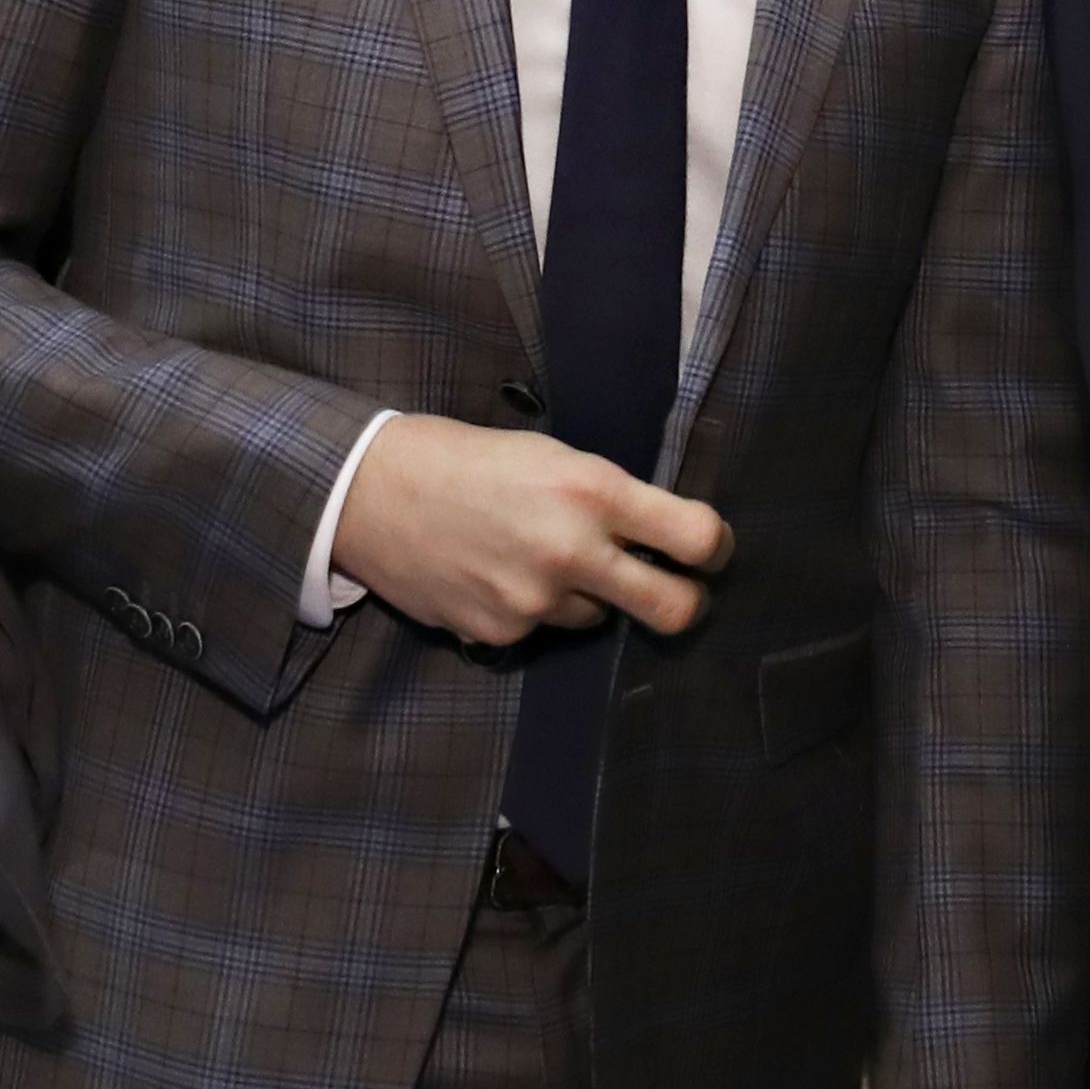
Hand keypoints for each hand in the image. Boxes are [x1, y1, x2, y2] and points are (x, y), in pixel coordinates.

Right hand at [334, 412, 729, 646]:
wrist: (373, 490)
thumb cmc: (470, 459)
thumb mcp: (553, 455)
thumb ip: (608, 497)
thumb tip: (660, 536)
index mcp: (593, 490)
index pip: (695, 537)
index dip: (716, 549)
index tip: (710, 551)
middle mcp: (572, 550)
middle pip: (674, 608)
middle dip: (687, 604)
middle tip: (678, 593)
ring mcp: (536, 600)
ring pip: (599, 617)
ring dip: (588, 596)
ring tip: (537, 556)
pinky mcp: (501, 633)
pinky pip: (544, 630)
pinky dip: (534, 609)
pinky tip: (497, 573)